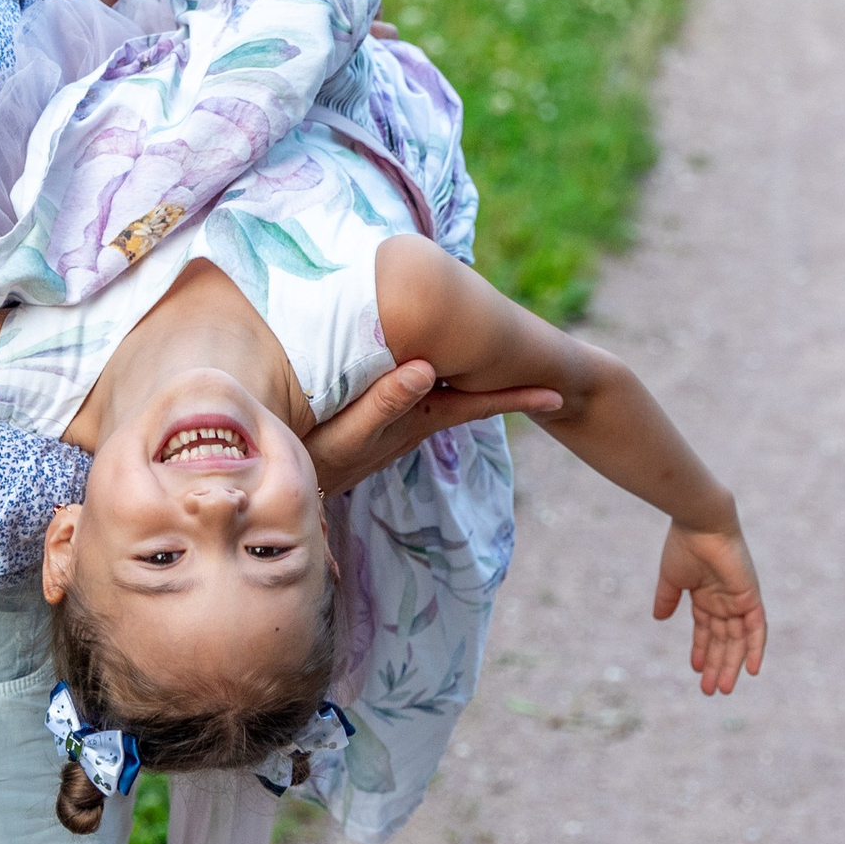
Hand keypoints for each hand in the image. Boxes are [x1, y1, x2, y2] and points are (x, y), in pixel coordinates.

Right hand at [303, 358, 560, 495]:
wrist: (286, 486)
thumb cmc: (313, 456)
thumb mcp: (346, 434)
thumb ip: (383, 403)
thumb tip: (426, 369)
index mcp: (417, 417)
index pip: (477, 404)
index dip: (517, 397)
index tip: (559, 393)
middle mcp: (416, 418)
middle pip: (472, 395)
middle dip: (506, 379)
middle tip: (551, 366)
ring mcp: (401, 420)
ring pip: (450, 392)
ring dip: (477, 377)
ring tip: (507, 357)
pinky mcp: (382, 419)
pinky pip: (423, 392)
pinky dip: (438, 375)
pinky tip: (436, 363)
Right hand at [653, 520, 766, 694]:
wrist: (700, 524)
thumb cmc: (683, 546)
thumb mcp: (671, 579)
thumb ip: (667, 599)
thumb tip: (658, 618)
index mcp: (706, 596)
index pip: (706, 631)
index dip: (702, 650)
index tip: (696, 670)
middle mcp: (724, 601)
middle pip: (723, 641)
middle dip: (717, 665)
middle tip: (709, 691)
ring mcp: (738, 601)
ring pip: (738, 641)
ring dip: (731, 665)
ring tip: (723, 688)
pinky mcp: (750, 598)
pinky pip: (757, 629)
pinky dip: (755, 649)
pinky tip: (749, 670)